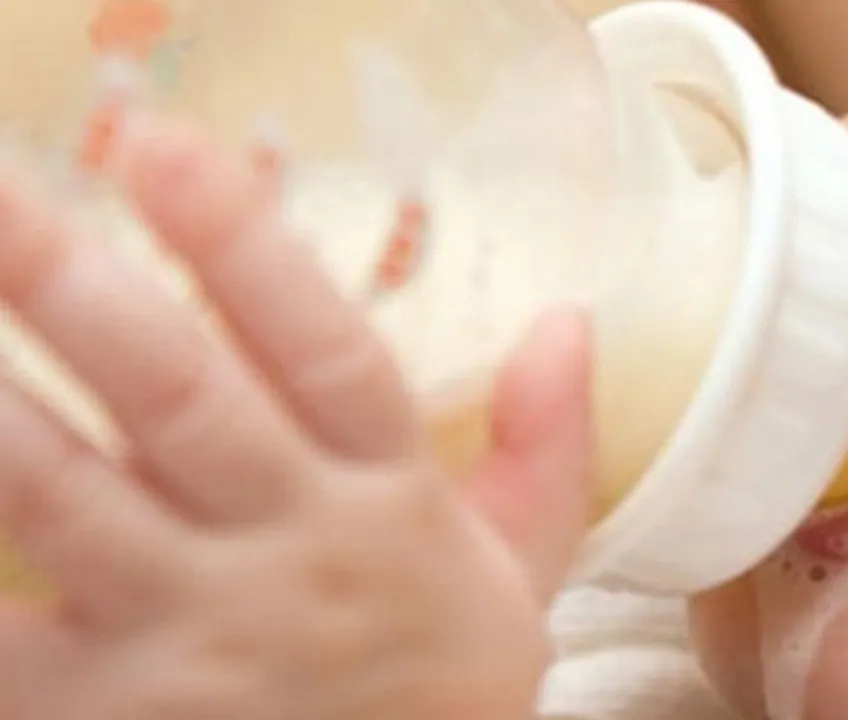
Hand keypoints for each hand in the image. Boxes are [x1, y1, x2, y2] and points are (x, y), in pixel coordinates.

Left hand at [0, 112, 592, 719]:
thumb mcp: (525, 576)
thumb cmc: (443, 694)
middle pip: (179, 400)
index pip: (326, 355)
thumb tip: (568, 318)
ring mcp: (187, 638)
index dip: (246, 249)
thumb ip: (548, 449)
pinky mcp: (100, 714)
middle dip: (76, 286)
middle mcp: (287, 555)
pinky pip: (1, 634)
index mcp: (390, 506)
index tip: (164, 149)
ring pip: (59, 500)